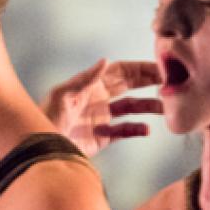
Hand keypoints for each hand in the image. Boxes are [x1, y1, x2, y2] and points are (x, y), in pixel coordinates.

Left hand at [43, 59, 162, 155]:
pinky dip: (136, 129)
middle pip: (129, 86)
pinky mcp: (102, 138)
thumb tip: (106, 60)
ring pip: (131, 108)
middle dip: (149, 82)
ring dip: (148, 106)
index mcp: (91, 85)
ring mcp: (101, 118)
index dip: (140, 69)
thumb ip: (85, 79)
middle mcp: (98, 99)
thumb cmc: (46, 118)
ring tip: (165, 107)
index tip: (159, 68)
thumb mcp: (63, 95)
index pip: (121, 72)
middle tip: (170, 82)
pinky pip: (124, 131)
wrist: (39, 149)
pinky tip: (147, 129)